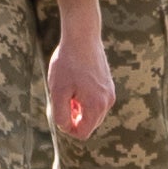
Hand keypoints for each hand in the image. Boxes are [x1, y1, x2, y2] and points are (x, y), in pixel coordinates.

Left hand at [44, 15, 116, 142]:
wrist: (82, 36)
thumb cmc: (67, 63)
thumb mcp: (57, 91)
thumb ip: (60, 115)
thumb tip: (66, 127)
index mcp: (96, 106)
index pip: (82, 133)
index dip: (67, 128)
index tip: (58, 111)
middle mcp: (108, 102)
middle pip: (89, 124)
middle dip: (74, 117)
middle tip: (62, 98)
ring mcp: (110, 93)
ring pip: (92, 113)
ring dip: (79, 107)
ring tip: (69, 89)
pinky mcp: (109, 84)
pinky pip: (96, 101)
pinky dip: (85, 98)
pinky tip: (76, 82)